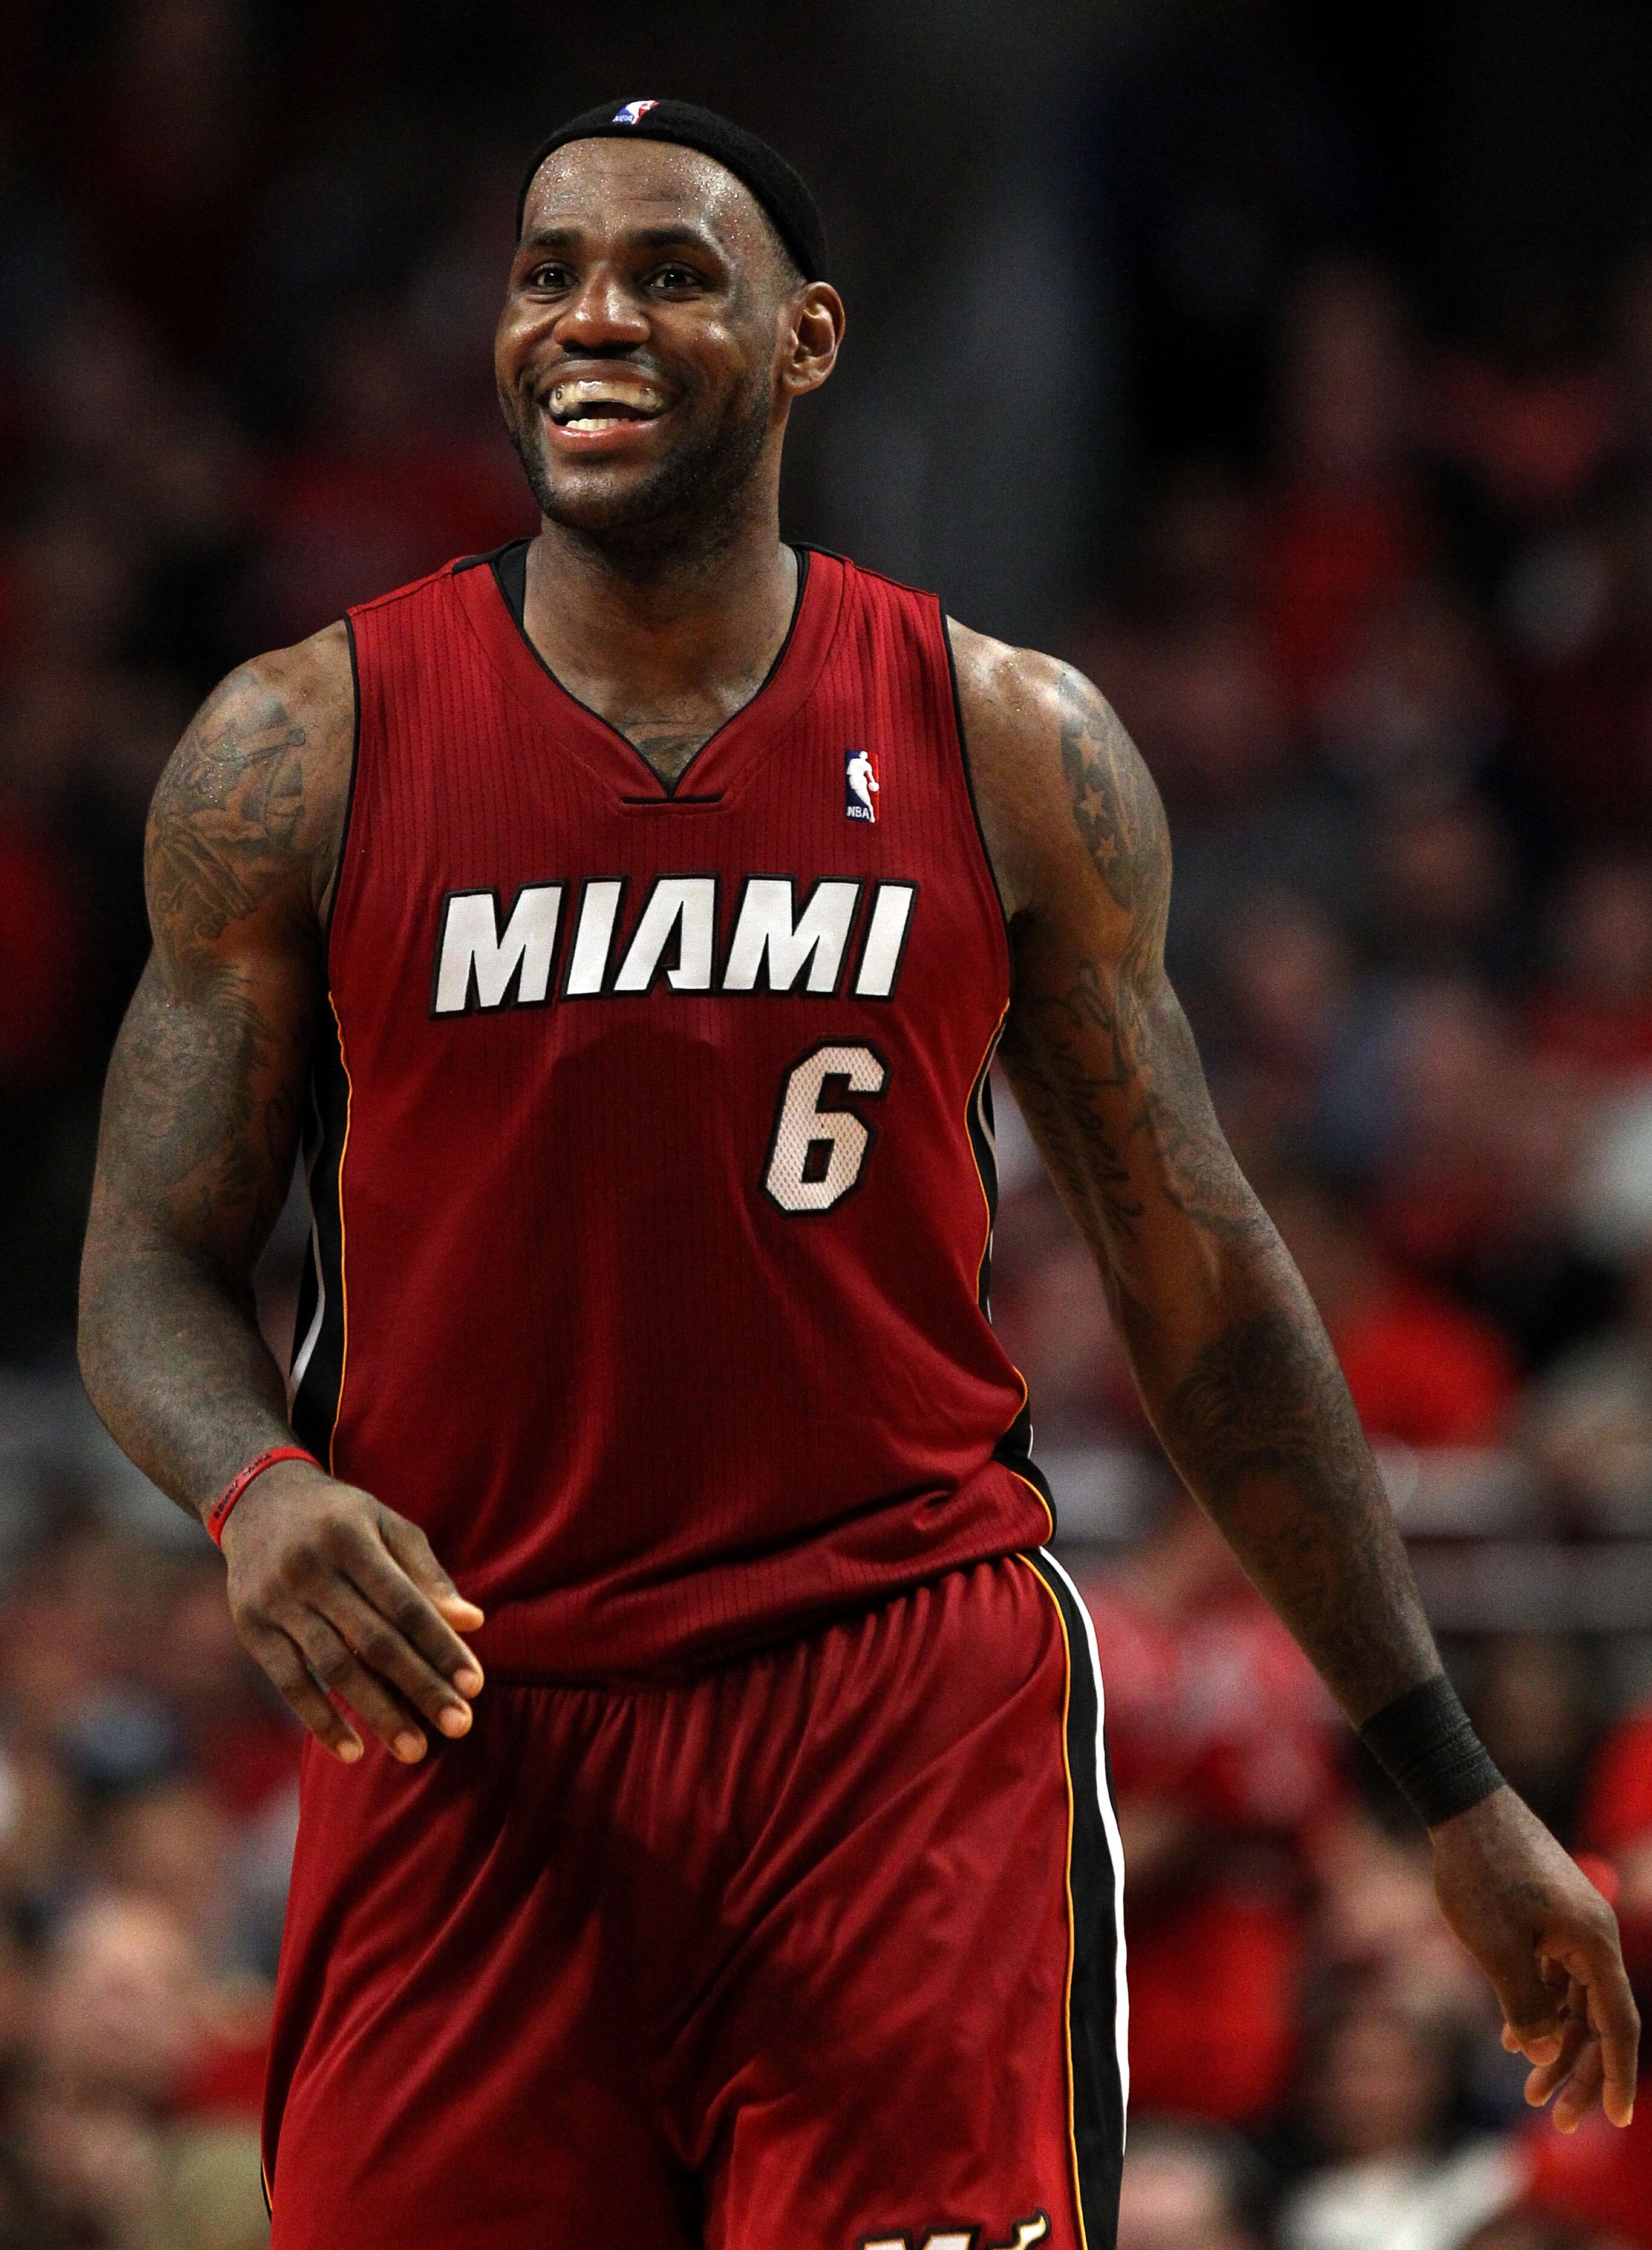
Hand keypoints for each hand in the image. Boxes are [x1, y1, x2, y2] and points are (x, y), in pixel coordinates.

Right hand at [220, 1458, 483, 1765]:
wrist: (256, 1500)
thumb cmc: (339, 1517)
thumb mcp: (386, 1524)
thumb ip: (426, 1573)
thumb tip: (472, 1622)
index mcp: (351, 1539)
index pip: (405, 1603)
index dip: (440, 1645)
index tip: (474, 1685)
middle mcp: (311, 1570)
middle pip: (374, 1641)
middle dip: (419, 1687)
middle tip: (459, 1725)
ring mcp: (277, 1602)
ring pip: (333, 1667)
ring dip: (376, 1712)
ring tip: (415, 1749)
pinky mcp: (252, 1630)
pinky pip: (289, 1683)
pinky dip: (320, 1719)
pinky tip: (352, 1751)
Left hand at [1431, 1786, 1638, 2131]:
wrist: (1462, 1801)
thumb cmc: (1478, 1870)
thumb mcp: (1495, 1947)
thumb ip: (1523, 2005)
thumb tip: (1539, 2053)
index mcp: (1594, 1943)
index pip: (1619, 2025)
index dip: (1616, 2075)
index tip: (1614, 2118)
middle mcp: (1594, 1936)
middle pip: (1599, 2019)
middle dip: (1579, 2070)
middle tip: (1554, 2117)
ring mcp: (1572, 1925)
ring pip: (1575, 2000)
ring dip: (1556, 2043)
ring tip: (1529, 2087)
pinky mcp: (1549, 1916)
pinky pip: (1556, 1977)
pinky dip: (1541, 2008)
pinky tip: (1511, 2039)